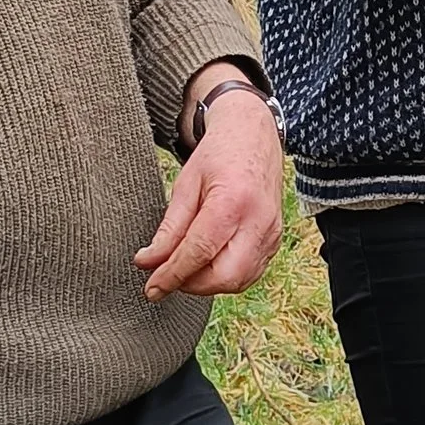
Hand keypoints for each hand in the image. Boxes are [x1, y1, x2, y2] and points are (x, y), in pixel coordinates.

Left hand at [137, 75, 282, 298]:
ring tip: (186, 268)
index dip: (172, 275)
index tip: (152, 288)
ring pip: (240, 281)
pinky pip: (250, 273)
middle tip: (168, 275)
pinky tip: (208, 263)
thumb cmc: (218, 155)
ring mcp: (272, 233)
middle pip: (225, 277)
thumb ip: (169, 228)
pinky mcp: (275, 240)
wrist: (253, 136)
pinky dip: (226, 276)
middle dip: (192, 285)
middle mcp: (258, 222)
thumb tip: (148, 263)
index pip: (199, 253)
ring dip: (208, 283)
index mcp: (232, 202)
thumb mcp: (185, 184)